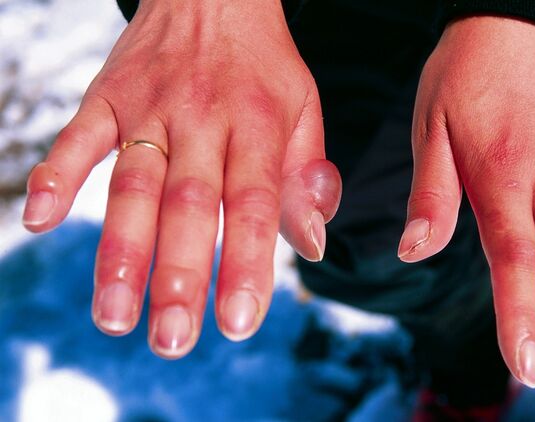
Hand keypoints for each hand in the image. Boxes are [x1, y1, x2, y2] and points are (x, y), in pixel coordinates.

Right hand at [22, 0, 340, 357]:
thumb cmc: (263, 65)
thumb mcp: (304, 109)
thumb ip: (307, 178)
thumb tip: (311, 245)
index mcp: (259, 125)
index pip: (253, 204)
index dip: (246, 262)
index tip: (238, 322)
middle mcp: (204, 118)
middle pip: (189, 205)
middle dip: (180, 275)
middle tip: (173, 340)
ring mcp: (151, 107)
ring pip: (133, 184)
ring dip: (120, 252)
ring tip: (114, 316)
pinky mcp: (109, 96)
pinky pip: (79, 135)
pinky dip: (58, 174)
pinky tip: (41, 219)